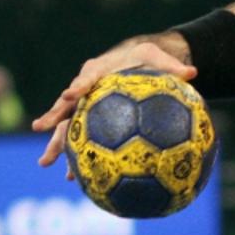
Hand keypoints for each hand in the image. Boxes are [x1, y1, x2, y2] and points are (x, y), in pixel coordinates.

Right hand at [31, 39, 195, 171]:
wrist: (133, 62)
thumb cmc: (144, 58)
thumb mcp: (158, 57)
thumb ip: (173, 66)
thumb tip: (194, 72)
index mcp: (98, 70)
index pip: (86, 78)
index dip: (78, 86)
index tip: (70, 95)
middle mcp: (85, 88)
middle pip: (67, 104)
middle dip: (53, 117)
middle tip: (40, 128)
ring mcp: (84, 105)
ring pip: (68, 125)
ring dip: (57, 143)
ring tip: (45, 163)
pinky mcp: (89, 119)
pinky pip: (81, 139)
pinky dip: (77, 156)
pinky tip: (74, 177)